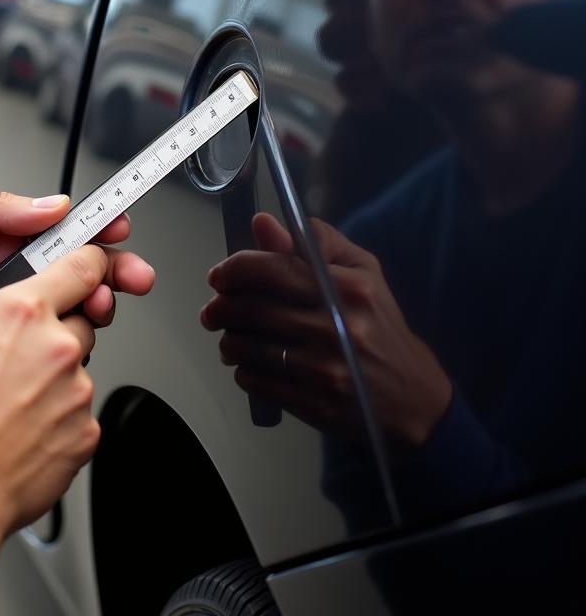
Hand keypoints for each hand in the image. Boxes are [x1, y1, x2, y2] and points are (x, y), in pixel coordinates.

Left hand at [0, 192, 152, 384]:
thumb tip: (49, 204)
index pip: (52, 228)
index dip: (91, 228)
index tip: (120, 228)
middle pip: (67, 271)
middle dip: (106, 271)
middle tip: (131, 277)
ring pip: (55, 311)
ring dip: (87, 307)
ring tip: (98, 307)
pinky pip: (28, 349)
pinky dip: (55, 346)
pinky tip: (68, 343)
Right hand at [0, 245, 128, 581]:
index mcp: (21, 312)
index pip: (84, 266)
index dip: (87, 262)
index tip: (85, 266)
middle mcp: (57, 347)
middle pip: (81, 319)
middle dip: (55, 328)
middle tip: (13, 353)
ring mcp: (75, 394)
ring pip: (77, 370)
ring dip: (52, 376)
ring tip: (4, 399)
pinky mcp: (84, 436)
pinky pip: (78, 415)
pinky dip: (56, 418)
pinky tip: (16, 429)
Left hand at [200, 213, 451, 445]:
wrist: (412, 396)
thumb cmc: (379, 324)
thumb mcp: (361, 272)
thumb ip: (314, 242)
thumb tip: (262, 222)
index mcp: (348, 288)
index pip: (274, 268)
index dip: (235, 269)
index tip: (219, 276)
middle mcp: (336, 327)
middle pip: (253, 309)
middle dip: (220, 308)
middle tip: (212, 310)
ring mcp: (325, 369)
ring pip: (247, 347)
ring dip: (227, 340)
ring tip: (230, 337)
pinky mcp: (314, 403)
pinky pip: (256, 380)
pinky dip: (242, 370)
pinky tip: (249, 364)